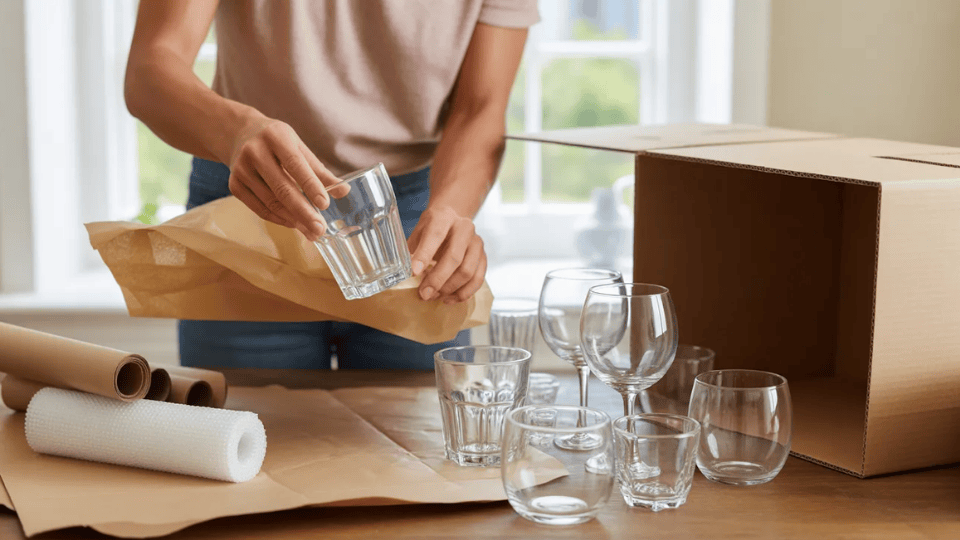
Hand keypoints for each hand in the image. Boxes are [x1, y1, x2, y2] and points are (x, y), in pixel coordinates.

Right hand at [228, 116, 339, 240]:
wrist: (240, 134)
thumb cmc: (277, 142)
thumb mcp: (298, 147)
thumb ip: (319, 170)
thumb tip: (344, 191)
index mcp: (276, 137)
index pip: (295, 165)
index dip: (310, 186)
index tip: (325, 204)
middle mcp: (255, 152)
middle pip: (282, 188)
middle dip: (303, 212)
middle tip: (320, 229)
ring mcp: (241, 169)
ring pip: (270, 202)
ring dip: (293, 220)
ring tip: (311, 231)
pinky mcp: (234, 184)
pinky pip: (259, 208)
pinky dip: (278, 219)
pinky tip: (293, 224)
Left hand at [408, 206, 486, 303]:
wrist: (454, 220)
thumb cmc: (432, 229)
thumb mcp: (419, 233)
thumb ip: (413, 251)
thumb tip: (404, 275)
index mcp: (444, 217)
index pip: (435, 235)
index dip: (424, 255)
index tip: (413, 273)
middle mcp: (464, 228)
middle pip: (454, 257)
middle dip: (437, 279)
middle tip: (424, 294)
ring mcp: (477, 243)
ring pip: (467, 271)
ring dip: (449, 288)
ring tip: (433, 296)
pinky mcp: (484, 257)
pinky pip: (477, 279)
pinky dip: (463, 293)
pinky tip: (448, 298)